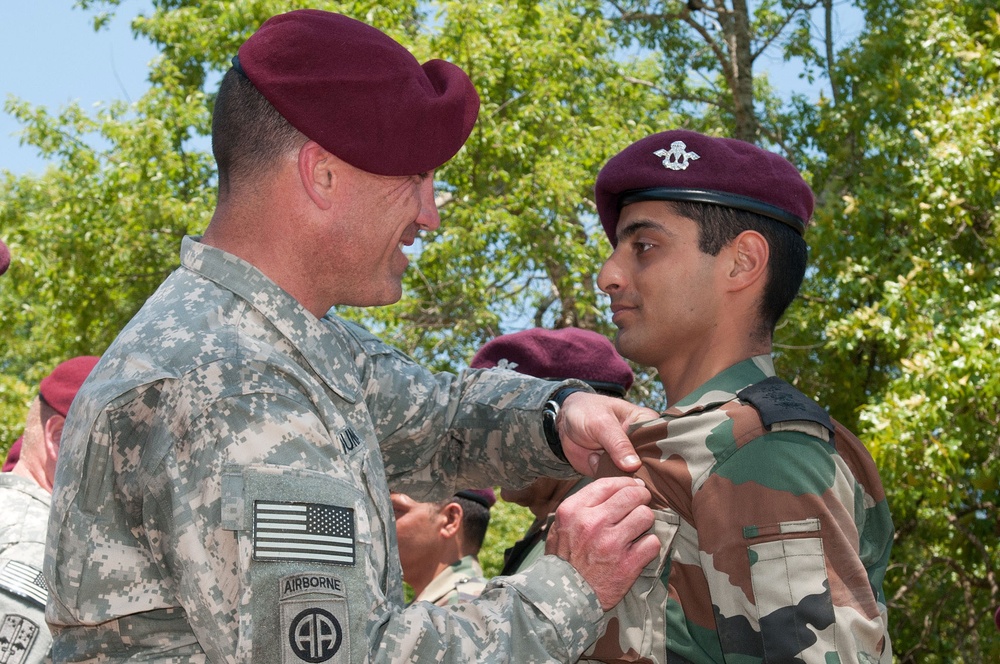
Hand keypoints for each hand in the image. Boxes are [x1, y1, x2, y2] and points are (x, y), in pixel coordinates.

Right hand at [544, 477, 658, 610]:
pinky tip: (639, 550)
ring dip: (644, 523)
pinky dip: (649, 546)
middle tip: (641, 505)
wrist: (564, 598)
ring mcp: (611, 543)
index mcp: (573, 510)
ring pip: (646, 515)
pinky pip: (653, 542)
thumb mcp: (561, 526)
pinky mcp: (628, 563)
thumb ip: (582, 506)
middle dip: (641, 498)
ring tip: (637, 530)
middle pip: (632, 495)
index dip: (626, 483)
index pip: (609, 484)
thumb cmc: (563, 559)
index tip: (633, 488)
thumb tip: (613, 489)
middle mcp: (592, 522)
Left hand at [558, 392, 658, 474]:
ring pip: (636, 477)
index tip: (651, 468)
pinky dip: (608, 480)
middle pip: (652, 465)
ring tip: (604, 462)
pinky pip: (618, 483)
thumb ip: (617, 443)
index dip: (660, 457)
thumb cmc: (586, 412)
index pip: (662, 443)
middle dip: (642, 473)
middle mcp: (642, 444)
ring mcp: (629, 459)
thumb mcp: (601, 423)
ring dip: (623, 478)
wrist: (563, 423)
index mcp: (647, 424)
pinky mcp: (615, 471)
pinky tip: (594, 460)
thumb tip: (633, 465)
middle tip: (625, 472)